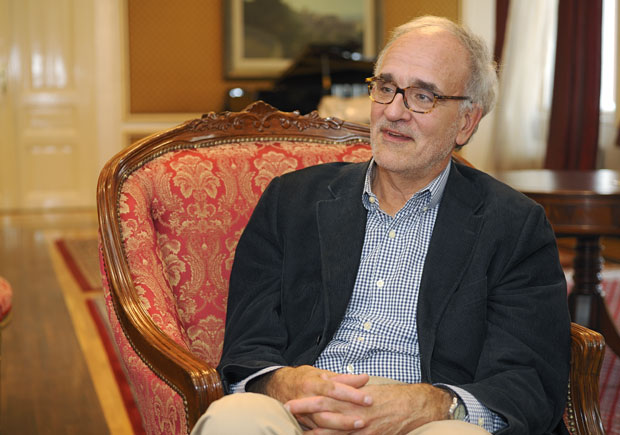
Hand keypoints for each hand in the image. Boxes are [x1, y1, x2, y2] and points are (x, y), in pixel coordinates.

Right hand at [264, 366, 372, 431]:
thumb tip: (365, 378)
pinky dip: (329, 434)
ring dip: (339, 428)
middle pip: (327, 409)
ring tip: (357, 428)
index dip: (351, 394)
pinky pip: (316, 432)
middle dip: (345, 416)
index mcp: (313, 383)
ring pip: (321, 424)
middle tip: (364, 420)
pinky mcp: (302, 424)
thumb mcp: (322, 373)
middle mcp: (306, 398)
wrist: (278, 386)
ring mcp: (303, 413)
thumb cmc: (304, 378)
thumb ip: (344, 378)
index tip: (368, 399)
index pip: (334, 388)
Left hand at [285, 382, 452, 434]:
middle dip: (303, 418)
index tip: (288, 403)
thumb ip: (348, 390)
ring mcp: (360, 428)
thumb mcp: (366, 390)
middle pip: (322, 417)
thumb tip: (332, 387)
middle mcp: (353, 413)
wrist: (413, 406)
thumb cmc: (390, 397)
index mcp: (351, 399)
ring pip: (332, 434)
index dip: (304, 403)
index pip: (322, 399)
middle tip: (285, 416)